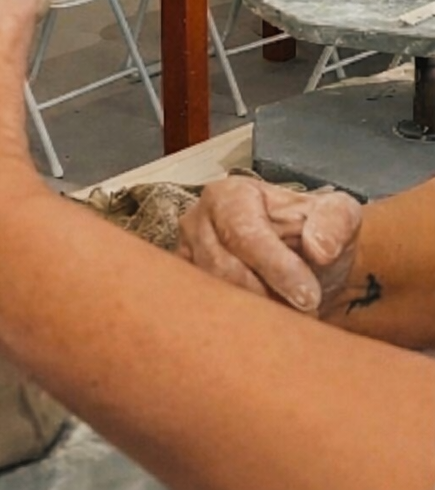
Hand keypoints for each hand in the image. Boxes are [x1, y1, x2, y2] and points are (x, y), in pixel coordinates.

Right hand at [176, 178, 361, 315]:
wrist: (304, 263)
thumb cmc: (315, 235)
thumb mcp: (340, 216)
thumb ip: (335, 223)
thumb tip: (319, 248)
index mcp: (229, 195)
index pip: (243, 233)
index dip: (277, 267)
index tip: (310, 296)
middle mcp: (197, 223)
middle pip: (223, 269)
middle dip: (269, 298)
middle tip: (307, 313)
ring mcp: (186, 259)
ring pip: (214, 299)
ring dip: (257, 316)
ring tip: (291, 317)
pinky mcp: (187, 292)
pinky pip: (206, 318)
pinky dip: (239, 329)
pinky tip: (267, 330)